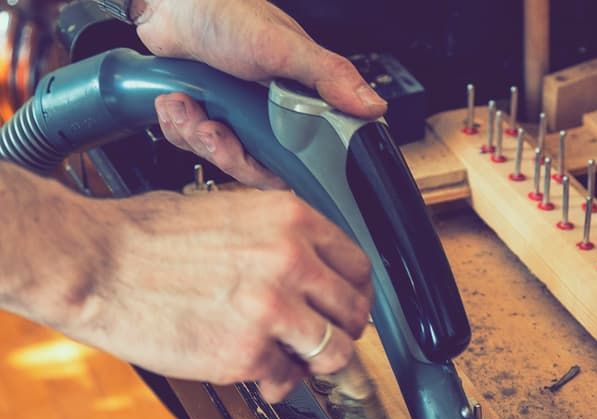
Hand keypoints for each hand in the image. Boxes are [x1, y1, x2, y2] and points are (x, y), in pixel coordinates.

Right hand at [70, 188, 372, 401]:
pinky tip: (255, 373)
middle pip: (354, 312)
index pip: (358, 266)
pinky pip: (285, 379)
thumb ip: (278, 240)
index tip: (344, 308)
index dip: (354, 294)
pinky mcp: (246, 353)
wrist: (92, 263)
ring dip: (315, 363)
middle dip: (342, 331)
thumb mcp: (229, 211)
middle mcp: (291, 261)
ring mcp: (272, 310)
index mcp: (291, 220)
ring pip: (334, 352)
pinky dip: (274, 382)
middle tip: (322, 341)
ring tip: (292, 362)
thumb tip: (309, 272)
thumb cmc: (145, 237)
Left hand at [134, 0, 386, 187]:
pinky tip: (176, 101)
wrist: (168, 1)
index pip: (302, 160)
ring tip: (187, 107)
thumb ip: (329, 76)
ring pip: (221, 156)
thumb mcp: (284, 46)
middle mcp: (269, 114)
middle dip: (227, 153)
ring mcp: (235, 115)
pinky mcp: (205, 114)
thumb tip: (373, 106)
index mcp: (299, 102)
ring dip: (196, 136)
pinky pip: (192, 143)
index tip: (258, 159)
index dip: (279, 168)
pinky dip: (178, 126)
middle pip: (256, 166)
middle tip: (213, 130)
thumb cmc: (226, 12)